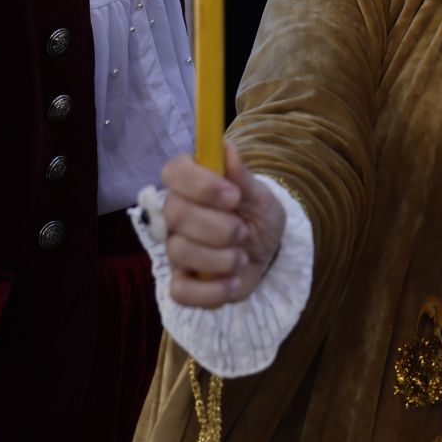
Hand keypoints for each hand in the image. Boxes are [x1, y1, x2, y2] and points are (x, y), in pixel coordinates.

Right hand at [158, 141, 286, 307]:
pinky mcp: (183, 283)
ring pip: (180, 252)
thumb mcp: (260, 196)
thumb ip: (242, 177)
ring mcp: (176, 249)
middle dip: (218, 226)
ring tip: (241, 256)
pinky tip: (233, 281)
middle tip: (242, 230)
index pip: (173, 171)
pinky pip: (181, 293)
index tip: (233, 196)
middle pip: (175, 213)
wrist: (267, 251)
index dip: (200, 184)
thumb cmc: (258, 215)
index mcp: (191, 183)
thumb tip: (227, 148)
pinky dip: (213, 292)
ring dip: (221, 258)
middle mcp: (176, 214)